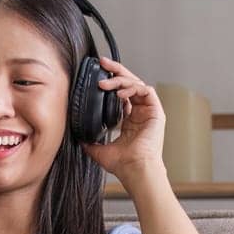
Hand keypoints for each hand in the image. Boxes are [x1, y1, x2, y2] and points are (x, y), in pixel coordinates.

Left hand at [80, 57, 164, 181]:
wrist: (135, 170)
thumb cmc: (122, 164)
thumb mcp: (98, 150)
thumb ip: (89, 142)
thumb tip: (77, 138)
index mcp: (130, 120)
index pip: (122, 93)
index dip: (111, 82)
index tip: (97, 75)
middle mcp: (141, 113)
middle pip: (130, 83)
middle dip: (116, 70)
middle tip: (103, 62)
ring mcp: (149, 111)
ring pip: (137, 84)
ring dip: (120, 79)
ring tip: (105, 83)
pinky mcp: (156, 111)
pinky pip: (145, 90)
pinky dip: (132, 88)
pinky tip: (119, 93)